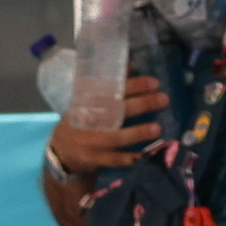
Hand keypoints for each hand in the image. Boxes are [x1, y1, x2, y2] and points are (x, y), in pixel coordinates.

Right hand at [45, 70, 167, 180]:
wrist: (62, 151)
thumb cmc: (81, 120)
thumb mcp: (88, 101)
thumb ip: (108, 85)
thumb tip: (131, 65)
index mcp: (87, 101)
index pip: (112, 89)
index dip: (134, 85)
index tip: (154, 82)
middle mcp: (88, 120)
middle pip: (116, 111)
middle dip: (142, 104)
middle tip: (164, 99)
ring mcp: (91, 141)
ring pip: (116, 137)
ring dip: (137, 133)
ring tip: (158, 128)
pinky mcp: (94, 159)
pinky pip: (115, 160)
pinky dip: (131, 158)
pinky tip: (147, 154)